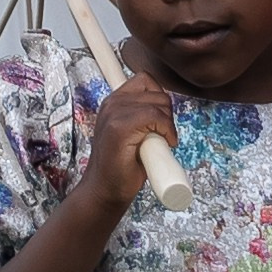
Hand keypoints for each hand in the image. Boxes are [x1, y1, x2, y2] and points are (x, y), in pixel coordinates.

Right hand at [80, 72, 178, 213]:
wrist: (104, 191)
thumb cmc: (121, 166)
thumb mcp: (133, 132)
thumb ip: (143, 115)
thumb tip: (165, 106)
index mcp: (114, 102)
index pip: (145, 79)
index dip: (159, 98)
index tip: (161, 121)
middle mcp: (111, 103)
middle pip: (157, 91)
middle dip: (167, 113)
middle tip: (162, 135)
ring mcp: (113, 114)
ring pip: (158, 103)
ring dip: (167, 123)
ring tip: (159, 141)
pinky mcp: (119, 128)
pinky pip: (154, 117)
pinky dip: (166, 130)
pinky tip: (164, 144)